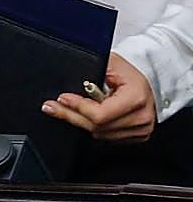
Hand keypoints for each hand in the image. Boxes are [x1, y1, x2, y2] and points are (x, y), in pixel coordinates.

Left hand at [42, 53, 156, 140]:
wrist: (150, 80)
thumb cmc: (128, 71)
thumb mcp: (110, 64)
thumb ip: (91, 72)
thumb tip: (69, 79)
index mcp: (136, 98)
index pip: (101, 114)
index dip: (78, 107)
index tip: (62, 98)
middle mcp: (141, 117)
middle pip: (98, 126)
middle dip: (71, 115)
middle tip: (52, 107)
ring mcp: (140, 130)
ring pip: (100, 134)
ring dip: (80, 122)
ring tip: (64, 110)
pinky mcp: (137, 136)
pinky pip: (107, 137)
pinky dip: (93, 127)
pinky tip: (84, 116)